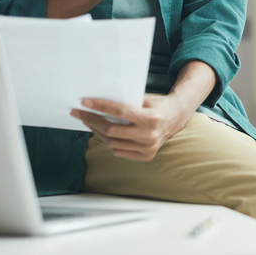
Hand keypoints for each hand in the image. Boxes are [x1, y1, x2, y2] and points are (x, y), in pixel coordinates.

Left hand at [71, 94, 191, 161]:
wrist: (176, 117)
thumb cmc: (157, 105)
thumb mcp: (145, 99)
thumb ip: (126, 103)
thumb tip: (99, 103)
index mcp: (151, 118)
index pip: (120, 112)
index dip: (101, 107)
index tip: (85, 102)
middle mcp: (150, 135)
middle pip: (112, 130)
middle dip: (92, 120)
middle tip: (79, 113)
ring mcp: (148, 148)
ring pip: (113, 143)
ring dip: (97, 132)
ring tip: (89, 122)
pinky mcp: (146, 156)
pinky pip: (119, 151)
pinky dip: (108, 142)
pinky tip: (102, 133)